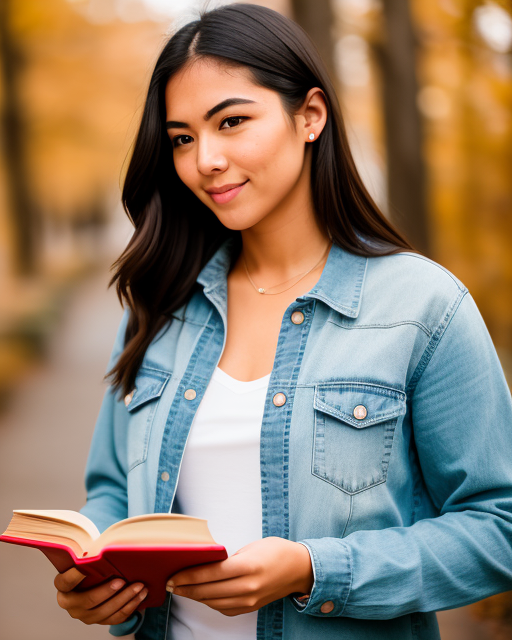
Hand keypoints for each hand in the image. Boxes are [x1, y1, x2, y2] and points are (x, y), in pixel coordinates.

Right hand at [54, 567, 147, 624]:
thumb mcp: (85, 563)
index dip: (75, 575)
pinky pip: (116, 618)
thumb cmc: (90, 568)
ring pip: (105, 611)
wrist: (93, 583)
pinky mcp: (99, 621)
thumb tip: (99, 551)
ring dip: (125, 599)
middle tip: (122, 580)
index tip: (89, 563)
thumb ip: (88, 558)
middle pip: (88, 600)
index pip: (66, 582)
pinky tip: (140, 596)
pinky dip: (130, 606)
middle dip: (108, 591)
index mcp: (64, 589)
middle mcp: (71, 605)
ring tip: (139, 586)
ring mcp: (85, 616)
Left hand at [166, 537, 312, 616]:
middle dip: (186, 587)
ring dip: (194, 596)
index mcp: (248, 567)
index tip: (174, 574)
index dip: (189, 575)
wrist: (299, 569)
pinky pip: (224, 608)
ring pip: (213, 602)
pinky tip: (200, 595)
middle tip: (170, 583)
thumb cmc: (275, 551)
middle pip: (208, 591)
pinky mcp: (250, 608)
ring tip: (180, 589)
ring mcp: (250, 600)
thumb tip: (204, 564)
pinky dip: (209, 602)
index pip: (211, 573)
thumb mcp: (251, 547)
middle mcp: (248, 587)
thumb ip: (228, 558)